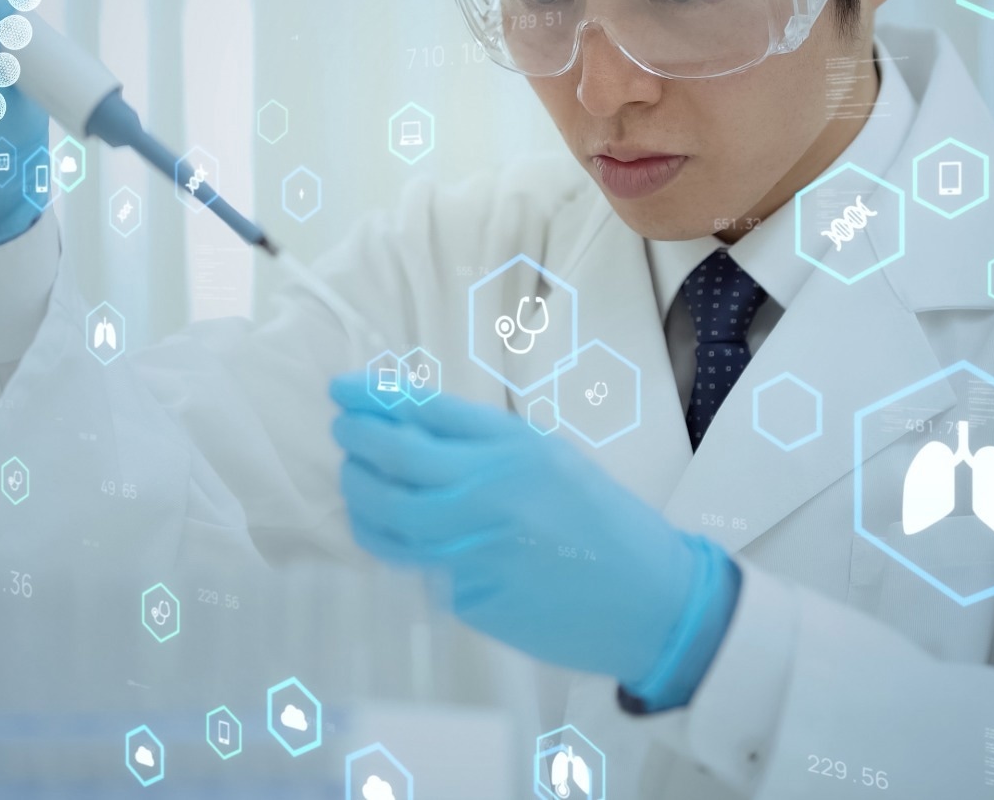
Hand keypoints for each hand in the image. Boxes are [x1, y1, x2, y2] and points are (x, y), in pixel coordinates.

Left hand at [329, 374, 739, 707]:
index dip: (374, 397)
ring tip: (354, 477)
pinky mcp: (466, 596)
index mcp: (515, 449)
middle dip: (356, 439)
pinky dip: (386, 540)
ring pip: (387, 516)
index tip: (342, 390)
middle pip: (395, 458)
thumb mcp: (550, 458)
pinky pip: (410, 562)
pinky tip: (380, 528)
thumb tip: (406, 418)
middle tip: (343, 430)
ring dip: (358, 492)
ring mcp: (472, 548)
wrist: (652, 603)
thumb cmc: (604, 521)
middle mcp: (488, 492)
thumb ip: (482, 441)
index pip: (425, 410)